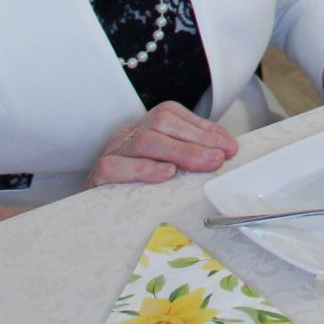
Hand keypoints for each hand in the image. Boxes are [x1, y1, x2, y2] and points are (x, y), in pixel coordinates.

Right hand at [89, 101, 238, 186]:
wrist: (94, 207)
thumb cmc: (137, 183)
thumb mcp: (164, 162)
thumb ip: (190, 152)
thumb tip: (225, 149)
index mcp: (144, 126)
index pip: (174, 116)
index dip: (204, 129)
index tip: (229, 146)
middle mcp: (128, 134)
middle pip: (161, 123)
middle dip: (197, 140)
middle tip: (220, 158)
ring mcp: (112, 152)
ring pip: (144, 141)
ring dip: (179, 152)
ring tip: (204, 164)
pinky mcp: (98, 175)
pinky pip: (116, 166)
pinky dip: (143, 169)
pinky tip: (166, 174)